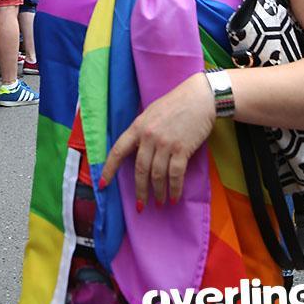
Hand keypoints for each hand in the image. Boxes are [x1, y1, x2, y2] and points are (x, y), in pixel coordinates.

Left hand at [99, 72, 214, 205]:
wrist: (200, 97)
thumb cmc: (175, 104)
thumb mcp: (151, 113)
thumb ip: (142, 130)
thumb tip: (136, 149)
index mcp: (137, 126)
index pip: (117, 151)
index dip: (108, 170)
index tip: (103, 185)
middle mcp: (148, 136)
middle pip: (139, 169)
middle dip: (139, 191)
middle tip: (140, 206)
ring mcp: (165, 143)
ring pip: (156, 175)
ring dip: (157, 192)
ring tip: (159, 203)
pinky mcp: (182, 149)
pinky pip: (175, 174)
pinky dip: (175, 188)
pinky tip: (174, 197)